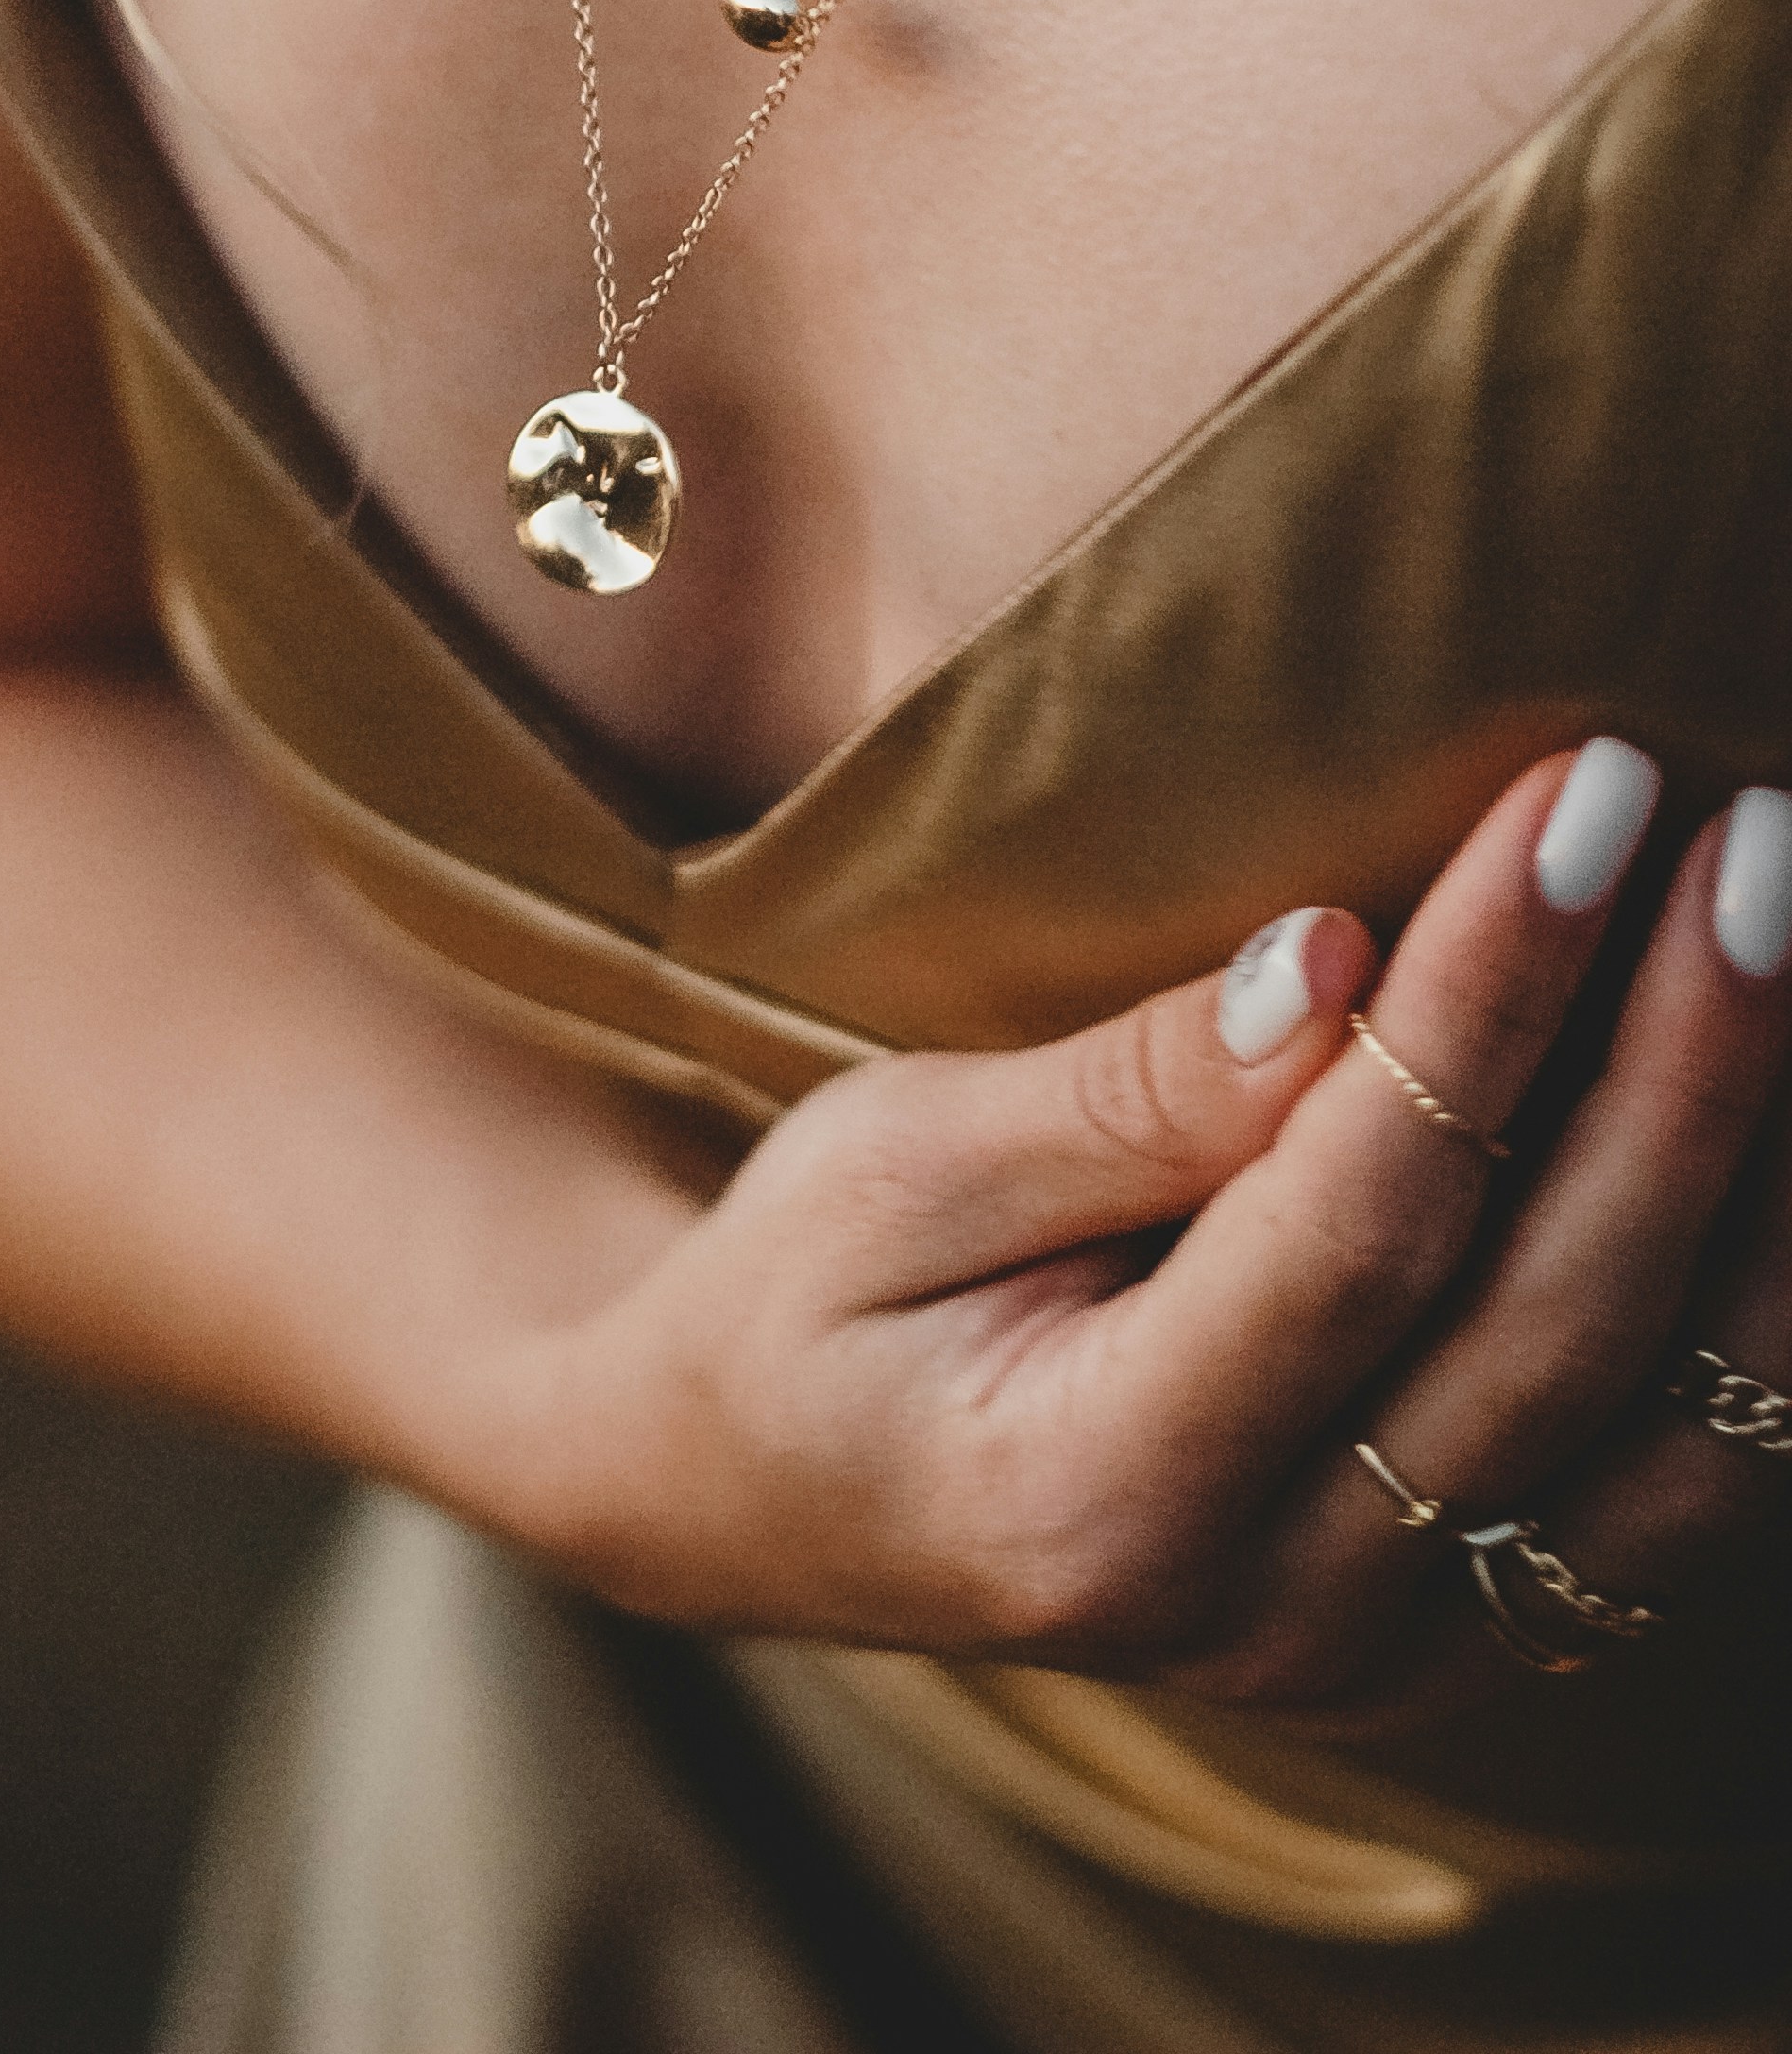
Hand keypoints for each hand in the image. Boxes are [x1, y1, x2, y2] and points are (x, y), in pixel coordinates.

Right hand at [509, 745, 1791, 1699]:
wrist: (756, 1496)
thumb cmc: (806, 1292)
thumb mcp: (889, 1165)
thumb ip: (1119, 1091)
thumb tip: (1327, 962)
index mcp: (1095, 1493)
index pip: (1360, 1222)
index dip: (1490, 1003)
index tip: (1582, 794)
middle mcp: (1267, 1609)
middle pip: (1550, 1322)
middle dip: (1679, 1061)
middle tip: (1754, 837)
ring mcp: (1374, 1653)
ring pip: (1669, 1436)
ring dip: (1767, 1185)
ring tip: (1788, 946)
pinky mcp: (1442, 1634)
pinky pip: (1676, 1497)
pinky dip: (1760, 1322)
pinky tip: (1784, 1137)